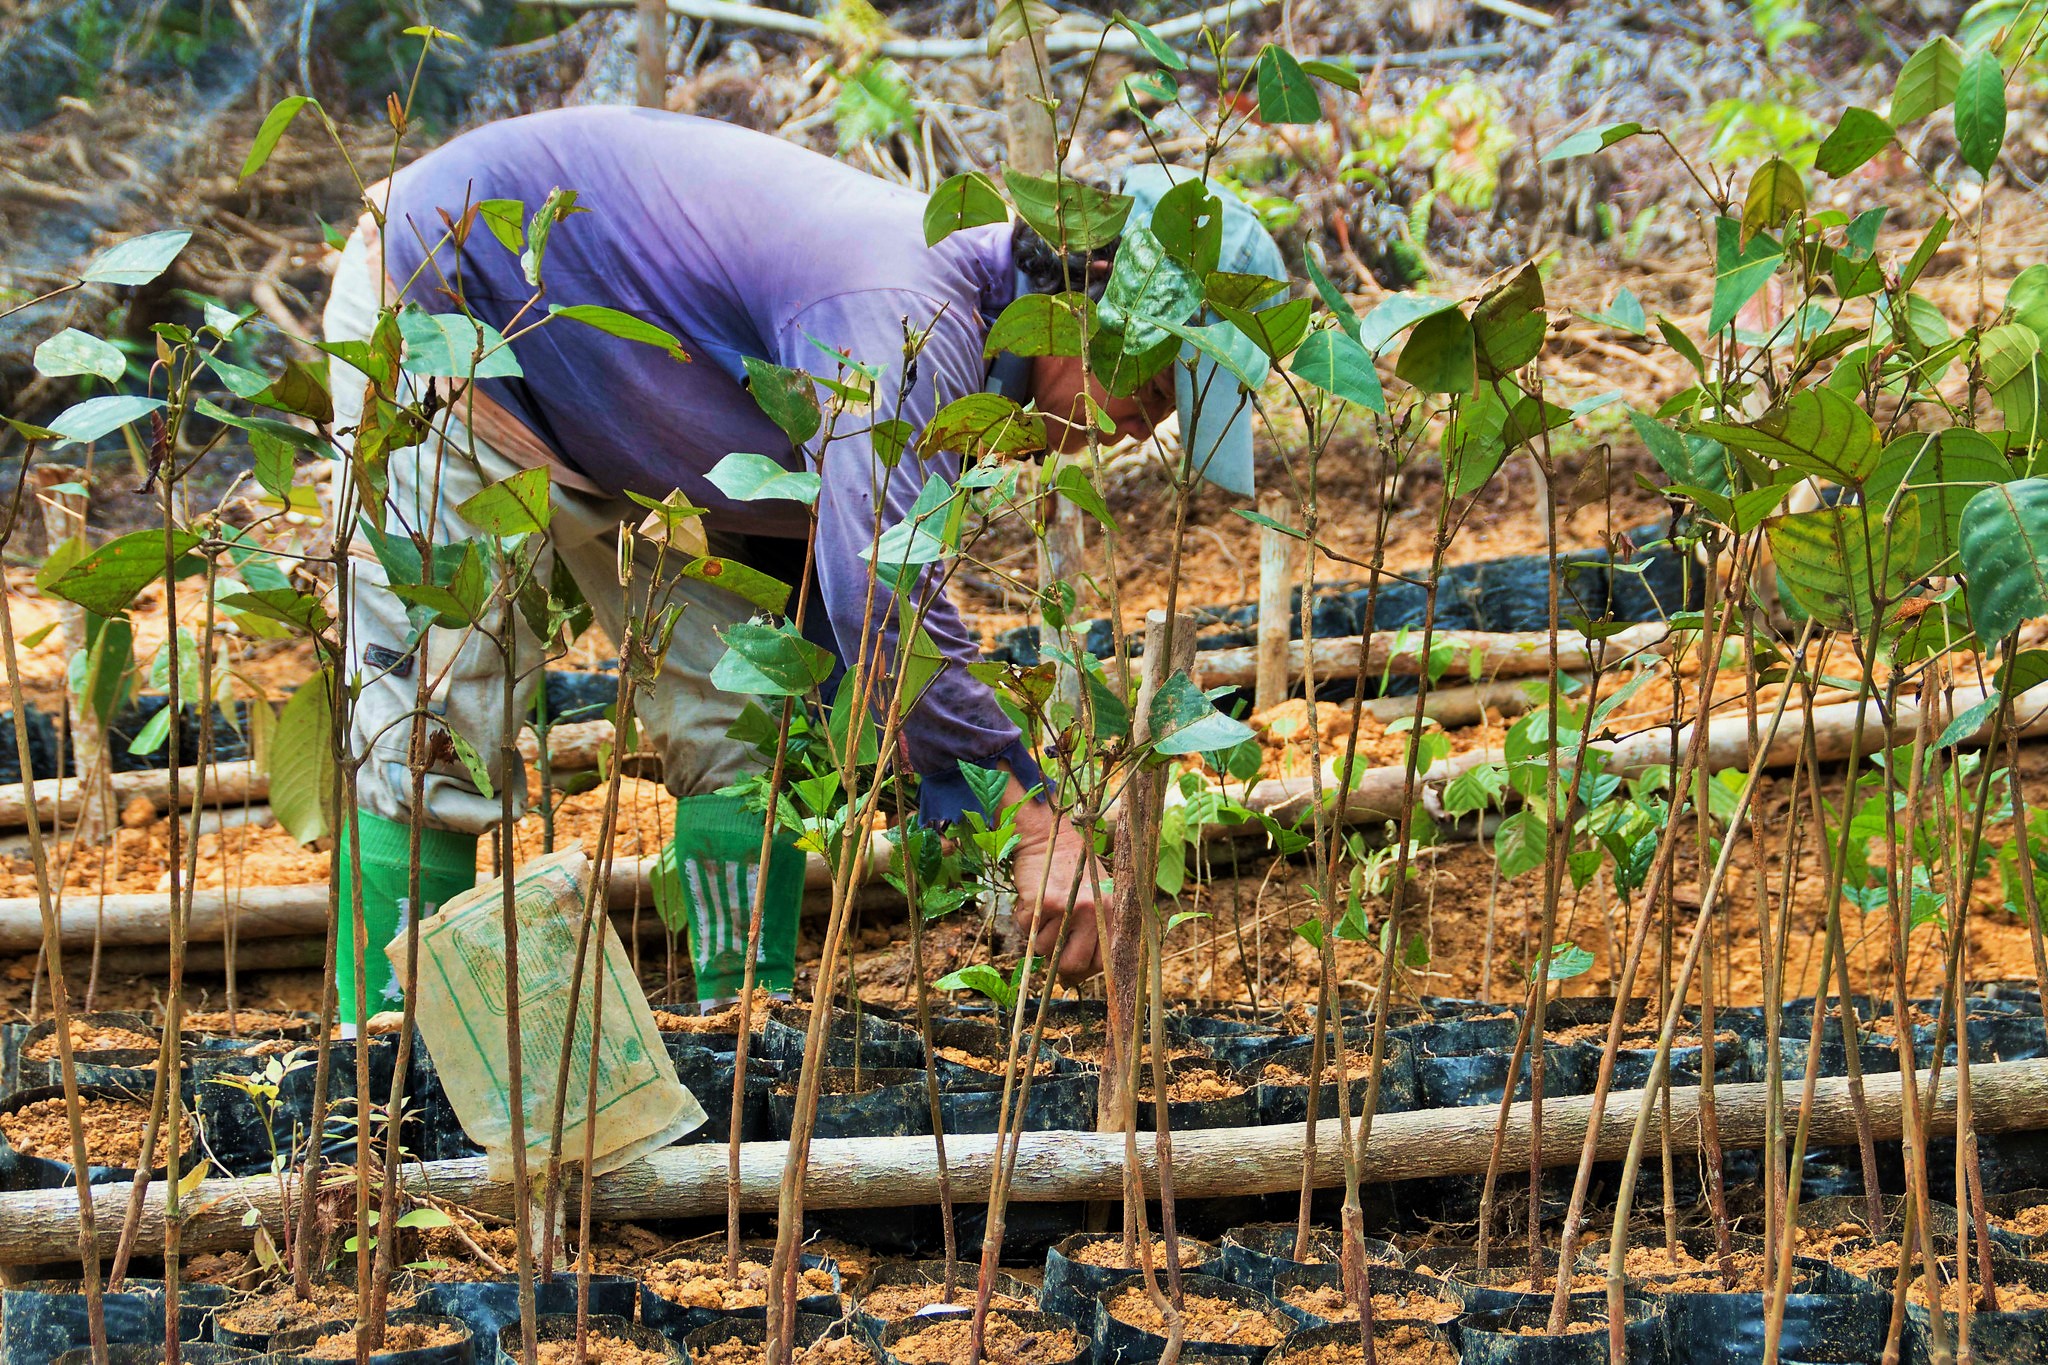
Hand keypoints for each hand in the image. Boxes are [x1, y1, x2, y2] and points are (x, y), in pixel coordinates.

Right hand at [1003, 772, 1105, 982]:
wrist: (1047, 837)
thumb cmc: (1071, 873)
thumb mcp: (1094, 900)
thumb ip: (1092, 937)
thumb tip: (1071, 980)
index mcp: (1114, 914)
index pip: (1103, 965)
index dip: (1086, 968)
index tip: (1074, 957)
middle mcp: (1096, 913)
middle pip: (1075, 967)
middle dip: (1060, 961)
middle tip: (1056, 939)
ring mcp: (1070, 909)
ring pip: (1047, 952)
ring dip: (1041, 938)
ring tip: (1047, 911)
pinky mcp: (1044, 904)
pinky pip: (1029, 933)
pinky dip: (1026, 923)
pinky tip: (1035, 900)